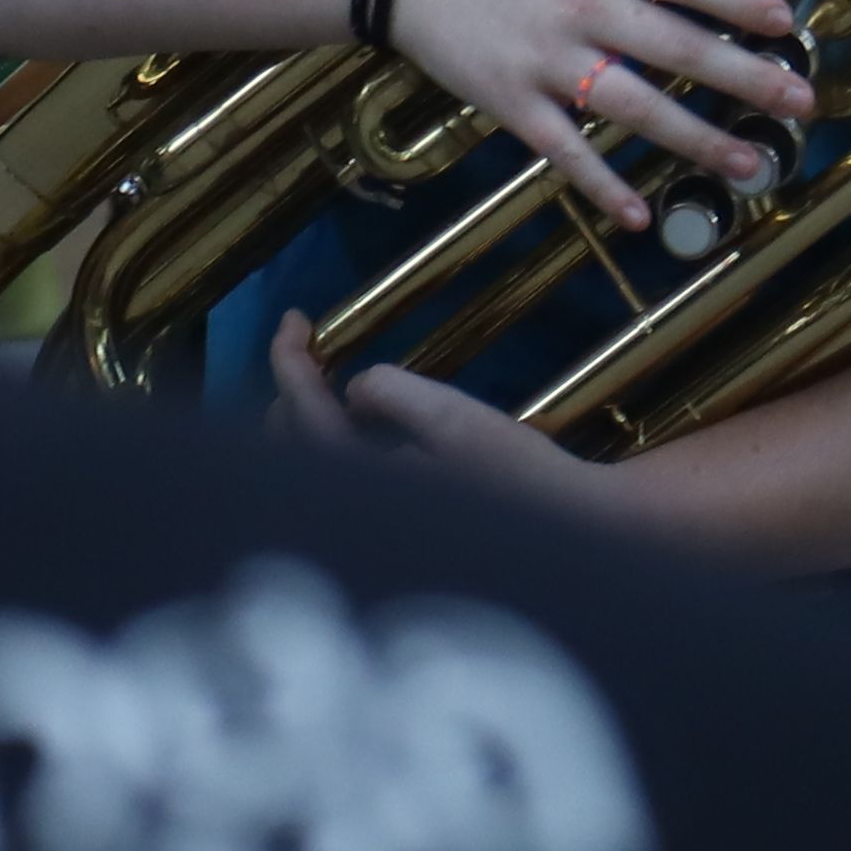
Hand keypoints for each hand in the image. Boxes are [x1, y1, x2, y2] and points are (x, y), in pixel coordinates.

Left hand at [269, 314, 623, 511]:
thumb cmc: (515, 475)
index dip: (288, 360)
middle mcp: (347, 512)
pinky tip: (359, 425)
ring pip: (303, 466)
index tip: (294, 316)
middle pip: (286, 444)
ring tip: (328, 382)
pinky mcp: (382, 531)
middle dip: (291, 388)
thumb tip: (352, 389)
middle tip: (311, 346)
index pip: (301, 415)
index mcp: (358, 484)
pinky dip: (329, 443)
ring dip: (306, 417)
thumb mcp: (456, 419)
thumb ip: (393, 394)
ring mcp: (362, 526)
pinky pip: (329, 481)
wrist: (564, 534)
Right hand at [375, 0, 811, 227]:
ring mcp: (548, 59)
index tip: (785, 24)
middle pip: (677, 47)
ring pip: (634, 106)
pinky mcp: (512, 101)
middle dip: (745, 78)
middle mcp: (584, 7)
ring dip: (695, 139)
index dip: (738, 0)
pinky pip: (564, 150)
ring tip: (748, 164)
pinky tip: (638, 213)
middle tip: (801, 104)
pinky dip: (600, 184)